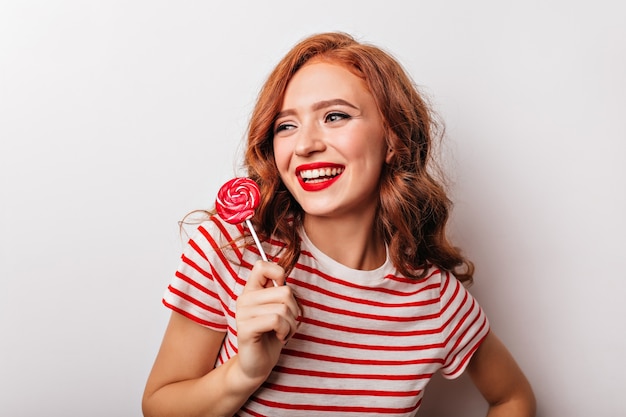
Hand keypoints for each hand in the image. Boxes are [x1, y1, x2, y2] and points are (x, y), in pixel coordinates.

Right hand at [235, 260, 300, 382]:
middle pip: (284, 291)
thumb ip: (278, 292)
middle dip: (294, 310)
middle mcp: (244, 299)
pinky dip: (285, 330)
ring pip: (283, 307)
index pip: (262, 266)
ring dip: (291, 324)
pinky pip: (276, 320)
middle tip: (287, 322)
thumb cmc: (271, 335)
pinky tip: (279, 337)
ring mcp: (242, 313)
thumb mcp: (277, 309)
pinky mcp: (245, 328)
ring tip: (283, 332)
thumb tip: (283, 276)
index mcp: (251, 291)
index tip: (282, 294)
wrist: (258, 365)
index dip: (278, 274)